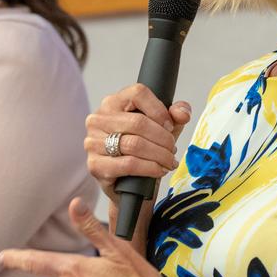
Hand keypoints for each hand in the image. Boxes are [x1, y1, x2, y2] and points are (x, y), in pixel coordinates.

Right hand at [84, 85, 191, 205]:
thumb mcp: (163, 128)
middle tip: (172, 149)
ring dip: (159, 154)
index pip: (138, 93)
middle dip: (163, 138)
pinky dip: (150, 168)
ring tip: (168, 161)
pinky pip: (129, 164)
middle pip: (138, 122)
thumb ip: (176, 115)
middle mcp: (98, 119)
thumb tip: (182, 113)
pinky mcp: (95, 165)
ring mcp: (93, 142)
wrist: (128, 183)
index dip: (160, 110)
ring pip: (134, 144)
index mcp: (113, 102)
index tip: (170, 125)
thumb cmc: (143, 149)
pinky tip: (159, 170)